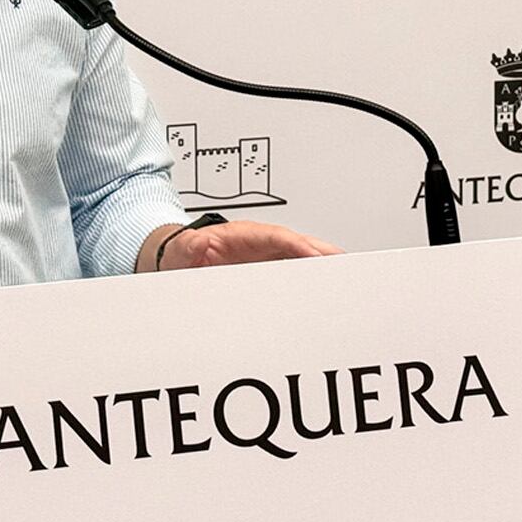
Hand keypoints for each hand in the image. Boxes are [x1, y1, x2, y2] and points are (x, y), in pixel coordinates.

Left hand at [155, 220, 341, 271]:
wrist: (176, 260)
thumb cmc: (180, 254)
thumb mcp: (179, 251)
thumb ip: (186, 247)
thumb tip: (196, 242)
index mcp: (240, 235)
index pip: (276, 236)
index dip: (298, 244)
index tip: (315, 254)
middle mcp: (257, 242)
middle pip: (297, 243)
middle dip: (322, 251)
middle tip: (345, 263)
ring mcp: (264, 254)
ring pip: (300, 255)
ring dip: (322, 263)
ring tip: (345, 275)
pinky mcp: (266, 266)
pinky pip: (293, 268)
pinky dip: (311, 274)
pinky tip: (325, 286)